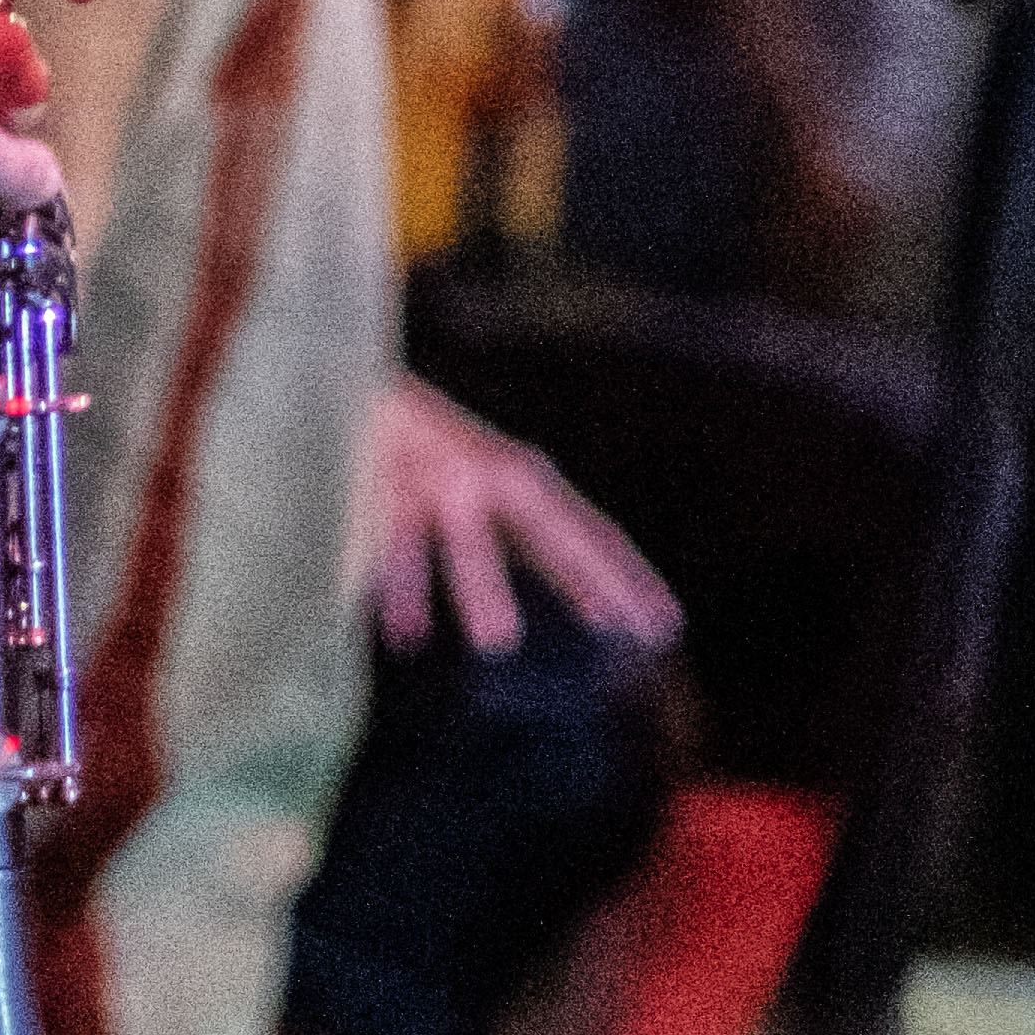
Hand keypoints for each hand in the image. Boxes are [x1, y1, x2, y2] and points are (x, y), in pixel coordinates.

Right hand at [358, 375, 680, 659]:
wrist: (369, 393)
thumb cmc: (452, 464)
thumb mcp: (511, 506)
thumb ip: (553, 558)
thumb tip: (608, 614)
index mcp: (531, 484)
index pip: (593, 537)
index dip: (630, 579)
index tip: (665, 626)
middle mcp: (495, 478)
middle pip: (551, 533)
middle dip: (587, 577)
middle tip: (622, 627)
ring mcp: (442, 482)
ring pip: (468, 543)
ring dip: (486, 588)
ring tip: (501, 641)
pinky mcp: (388, 491)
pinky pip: (397, 549)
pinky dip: (402, 593)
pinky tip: (407, 635)